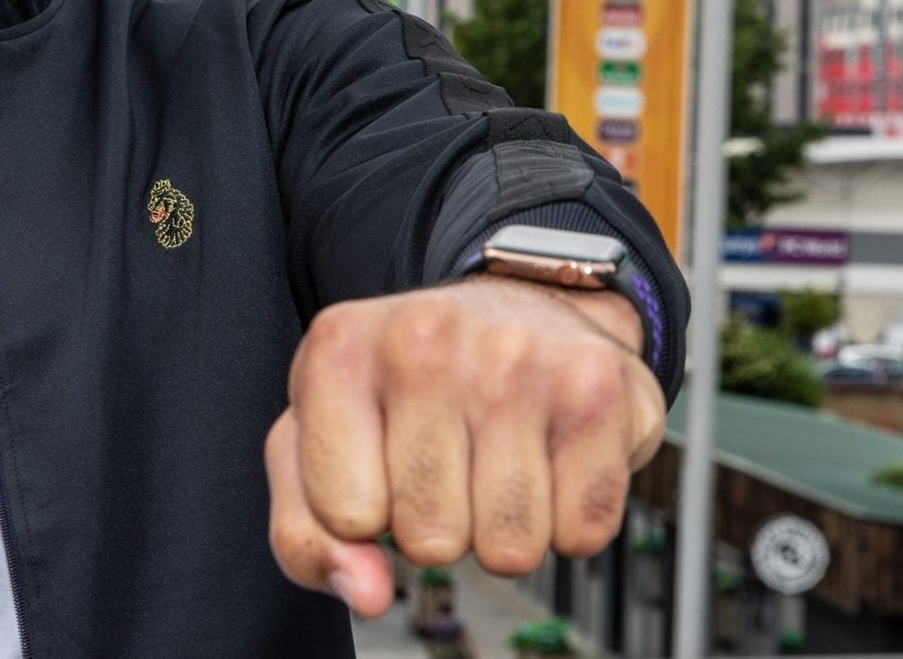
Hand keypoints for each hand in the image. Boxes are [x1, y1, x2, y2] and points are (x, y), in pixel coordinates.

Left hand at [263, 275, 665, 615]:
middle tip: (446, 464)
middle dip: (437, 527)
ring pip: (509, 548)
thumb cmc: (409, 385)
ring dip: (503, 529)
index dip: (362, 520)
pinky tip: (547, 458)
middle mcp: (423, 339)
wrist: (522, 308)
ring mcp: (514, 359)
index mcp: (339, 352)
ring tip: (494, 460)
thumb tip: (365, 593)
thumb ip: (307, 530)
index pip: (341, 516)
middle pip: (429, 539)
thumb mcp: (321, 440)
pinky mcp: (595, 388)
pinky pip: (582, 532)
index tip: (377, 473)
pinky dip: (569, 519)